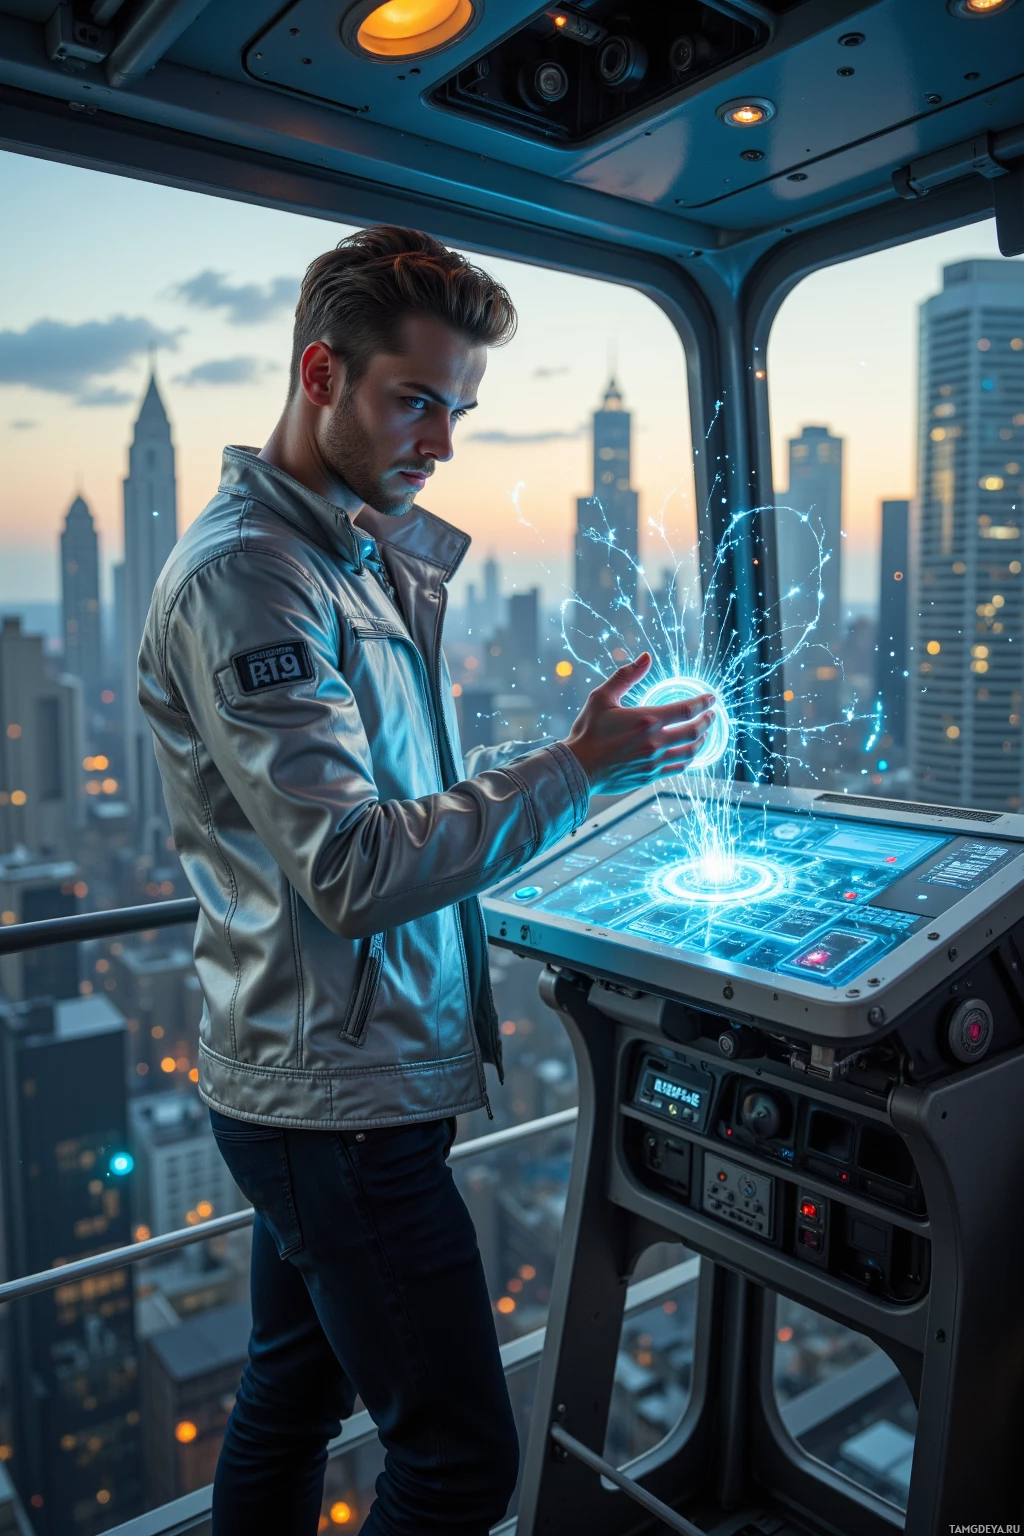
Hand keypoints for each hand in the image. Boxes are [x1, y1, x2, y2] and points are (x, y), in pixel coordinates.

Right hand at [562, 653, 714, 795]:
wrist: (577, 767)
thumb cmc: (588, 731)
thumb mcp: (602, 697)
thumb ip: (626, 676)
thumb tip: (646, 657)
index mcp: (647, 719)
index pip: (687, 709)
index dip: (703, 702)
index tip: (711, 698)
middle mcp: (655, 742)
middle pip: (694, 731)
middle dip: (708, 721)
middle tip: (713, 715)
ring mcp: (654, 761)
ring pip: (690, 752)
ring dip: (702, 741)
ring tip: (705, 734)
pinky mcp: (650, 776)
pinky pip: (678, 768)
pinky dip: (689, 759)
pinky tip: (689, 754)